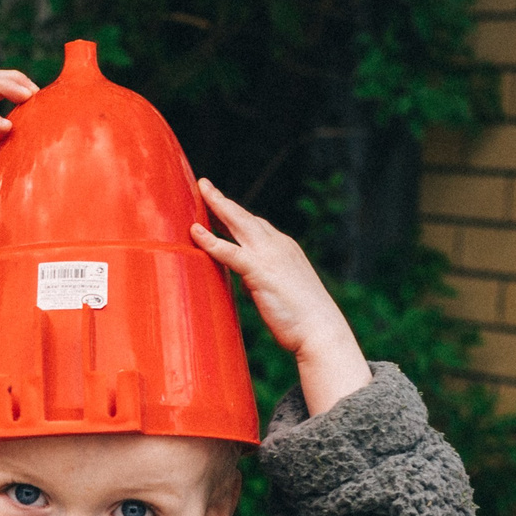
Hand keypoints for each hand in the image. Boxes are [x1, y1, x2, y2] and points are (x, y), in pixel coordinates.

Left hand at [192, 179, 371, 415]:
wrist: (321, 331)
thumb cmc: (303, 320)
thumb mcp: (281, 293)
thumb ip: (260, 282)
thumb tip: (244, 283)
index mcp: (285, 249)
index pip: (257, 225)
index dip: (237, 214)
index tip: (223, 205)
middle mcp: (278, 245)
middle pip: (245, 216)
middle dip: (223, 200)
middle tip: (204, 184)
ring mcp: (269, 256)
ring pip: (238, 223)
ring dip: (217, 206)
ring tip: (200, 191)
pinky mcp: (260, 271)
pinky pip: (229, 251)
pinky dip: (211, 240)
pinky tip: (195, 232)